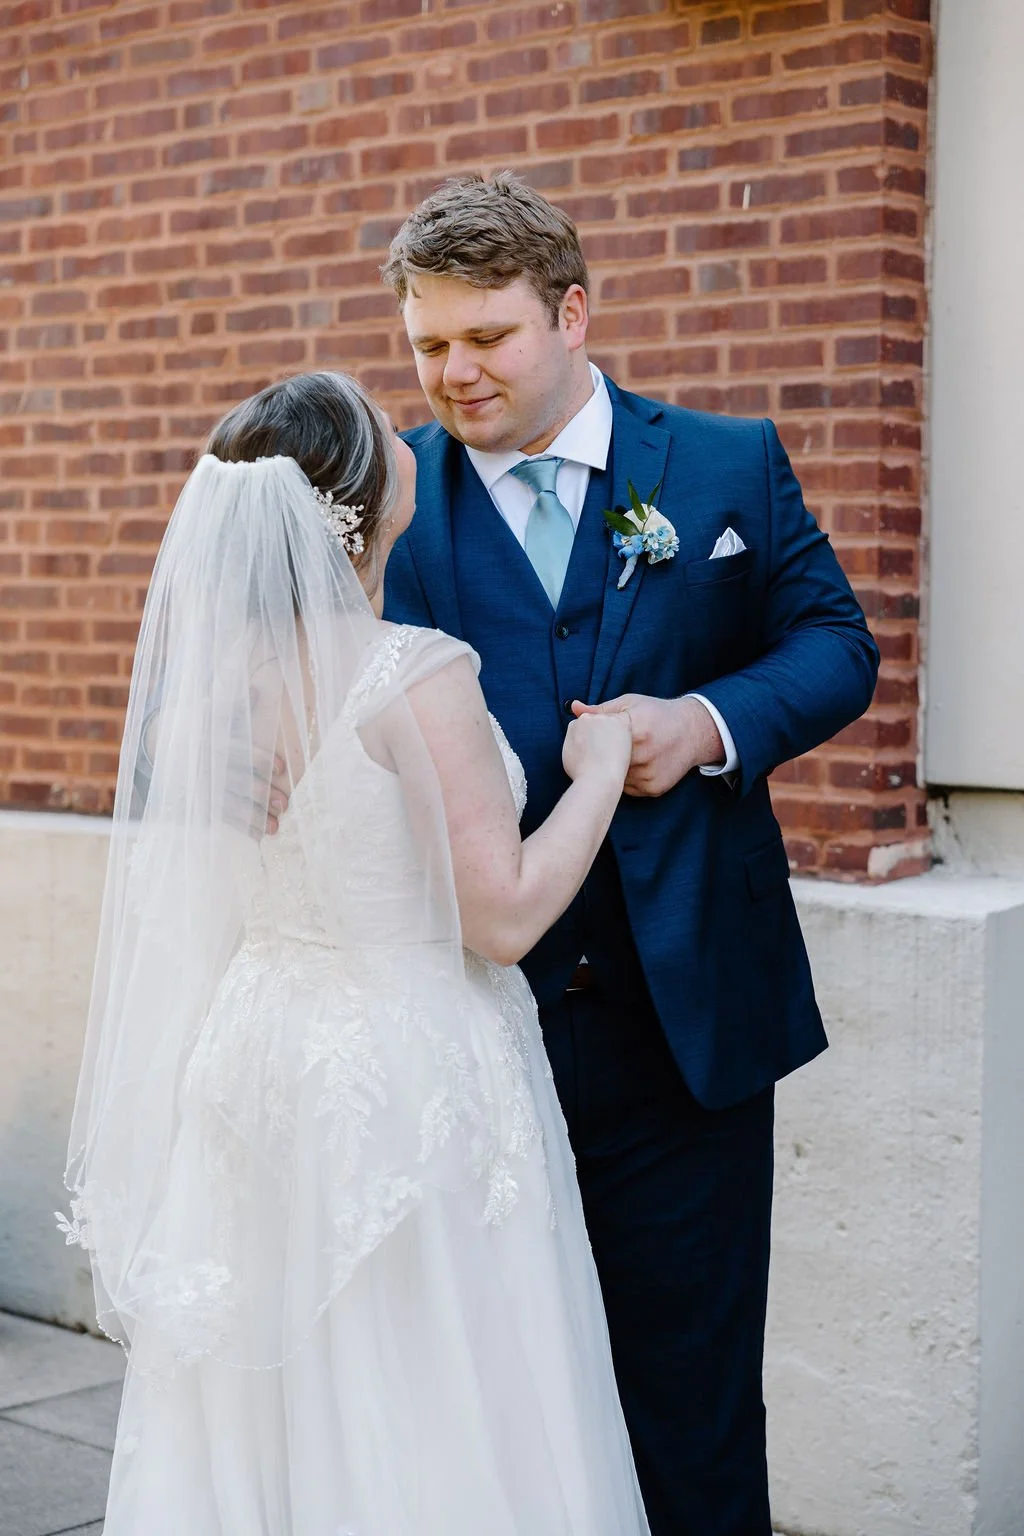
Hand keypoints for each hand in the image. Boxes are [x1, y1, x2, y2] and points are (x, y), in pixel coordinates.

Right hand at [139, 706, 289, 835]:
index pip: (235, 748)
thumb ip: (234, 702)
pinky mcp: (191, 802)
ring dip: (253, 817)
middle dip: (260, 793)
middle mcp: (199, 765)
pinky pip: (217, 818)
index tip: (282, 767)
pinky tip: (259, 835)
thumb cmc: (199, 723)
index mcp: (206, 739)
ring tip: (277, 827)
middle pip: (233, 780)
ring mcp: (193, 786)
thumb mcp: (212, 709)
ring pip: (226, 804)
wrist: (159, 742)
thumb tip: (254, 686)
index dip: (259, 757)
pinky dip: (239, 827)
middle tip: (285, 804)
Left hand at [571, 693, 723, 796]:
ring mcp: (650, 773)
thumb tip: (575, 709)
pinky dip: (624, 780)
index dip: (594, 742)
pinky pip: (628, 788)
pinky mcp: (654, 788)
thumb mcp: (631, 704)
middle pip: (608, 762)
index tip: (589, 742)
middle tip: (598, 754)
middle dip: (602, 758)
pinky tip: (629, 768)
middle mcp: (645, 753)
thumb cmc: (658, 714)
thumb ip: (602, 710)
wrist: (693, 732)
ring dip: (612, 771)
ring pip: (616, 778)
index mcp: (638, 728)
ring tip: (616, 759)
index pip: (603, 740)